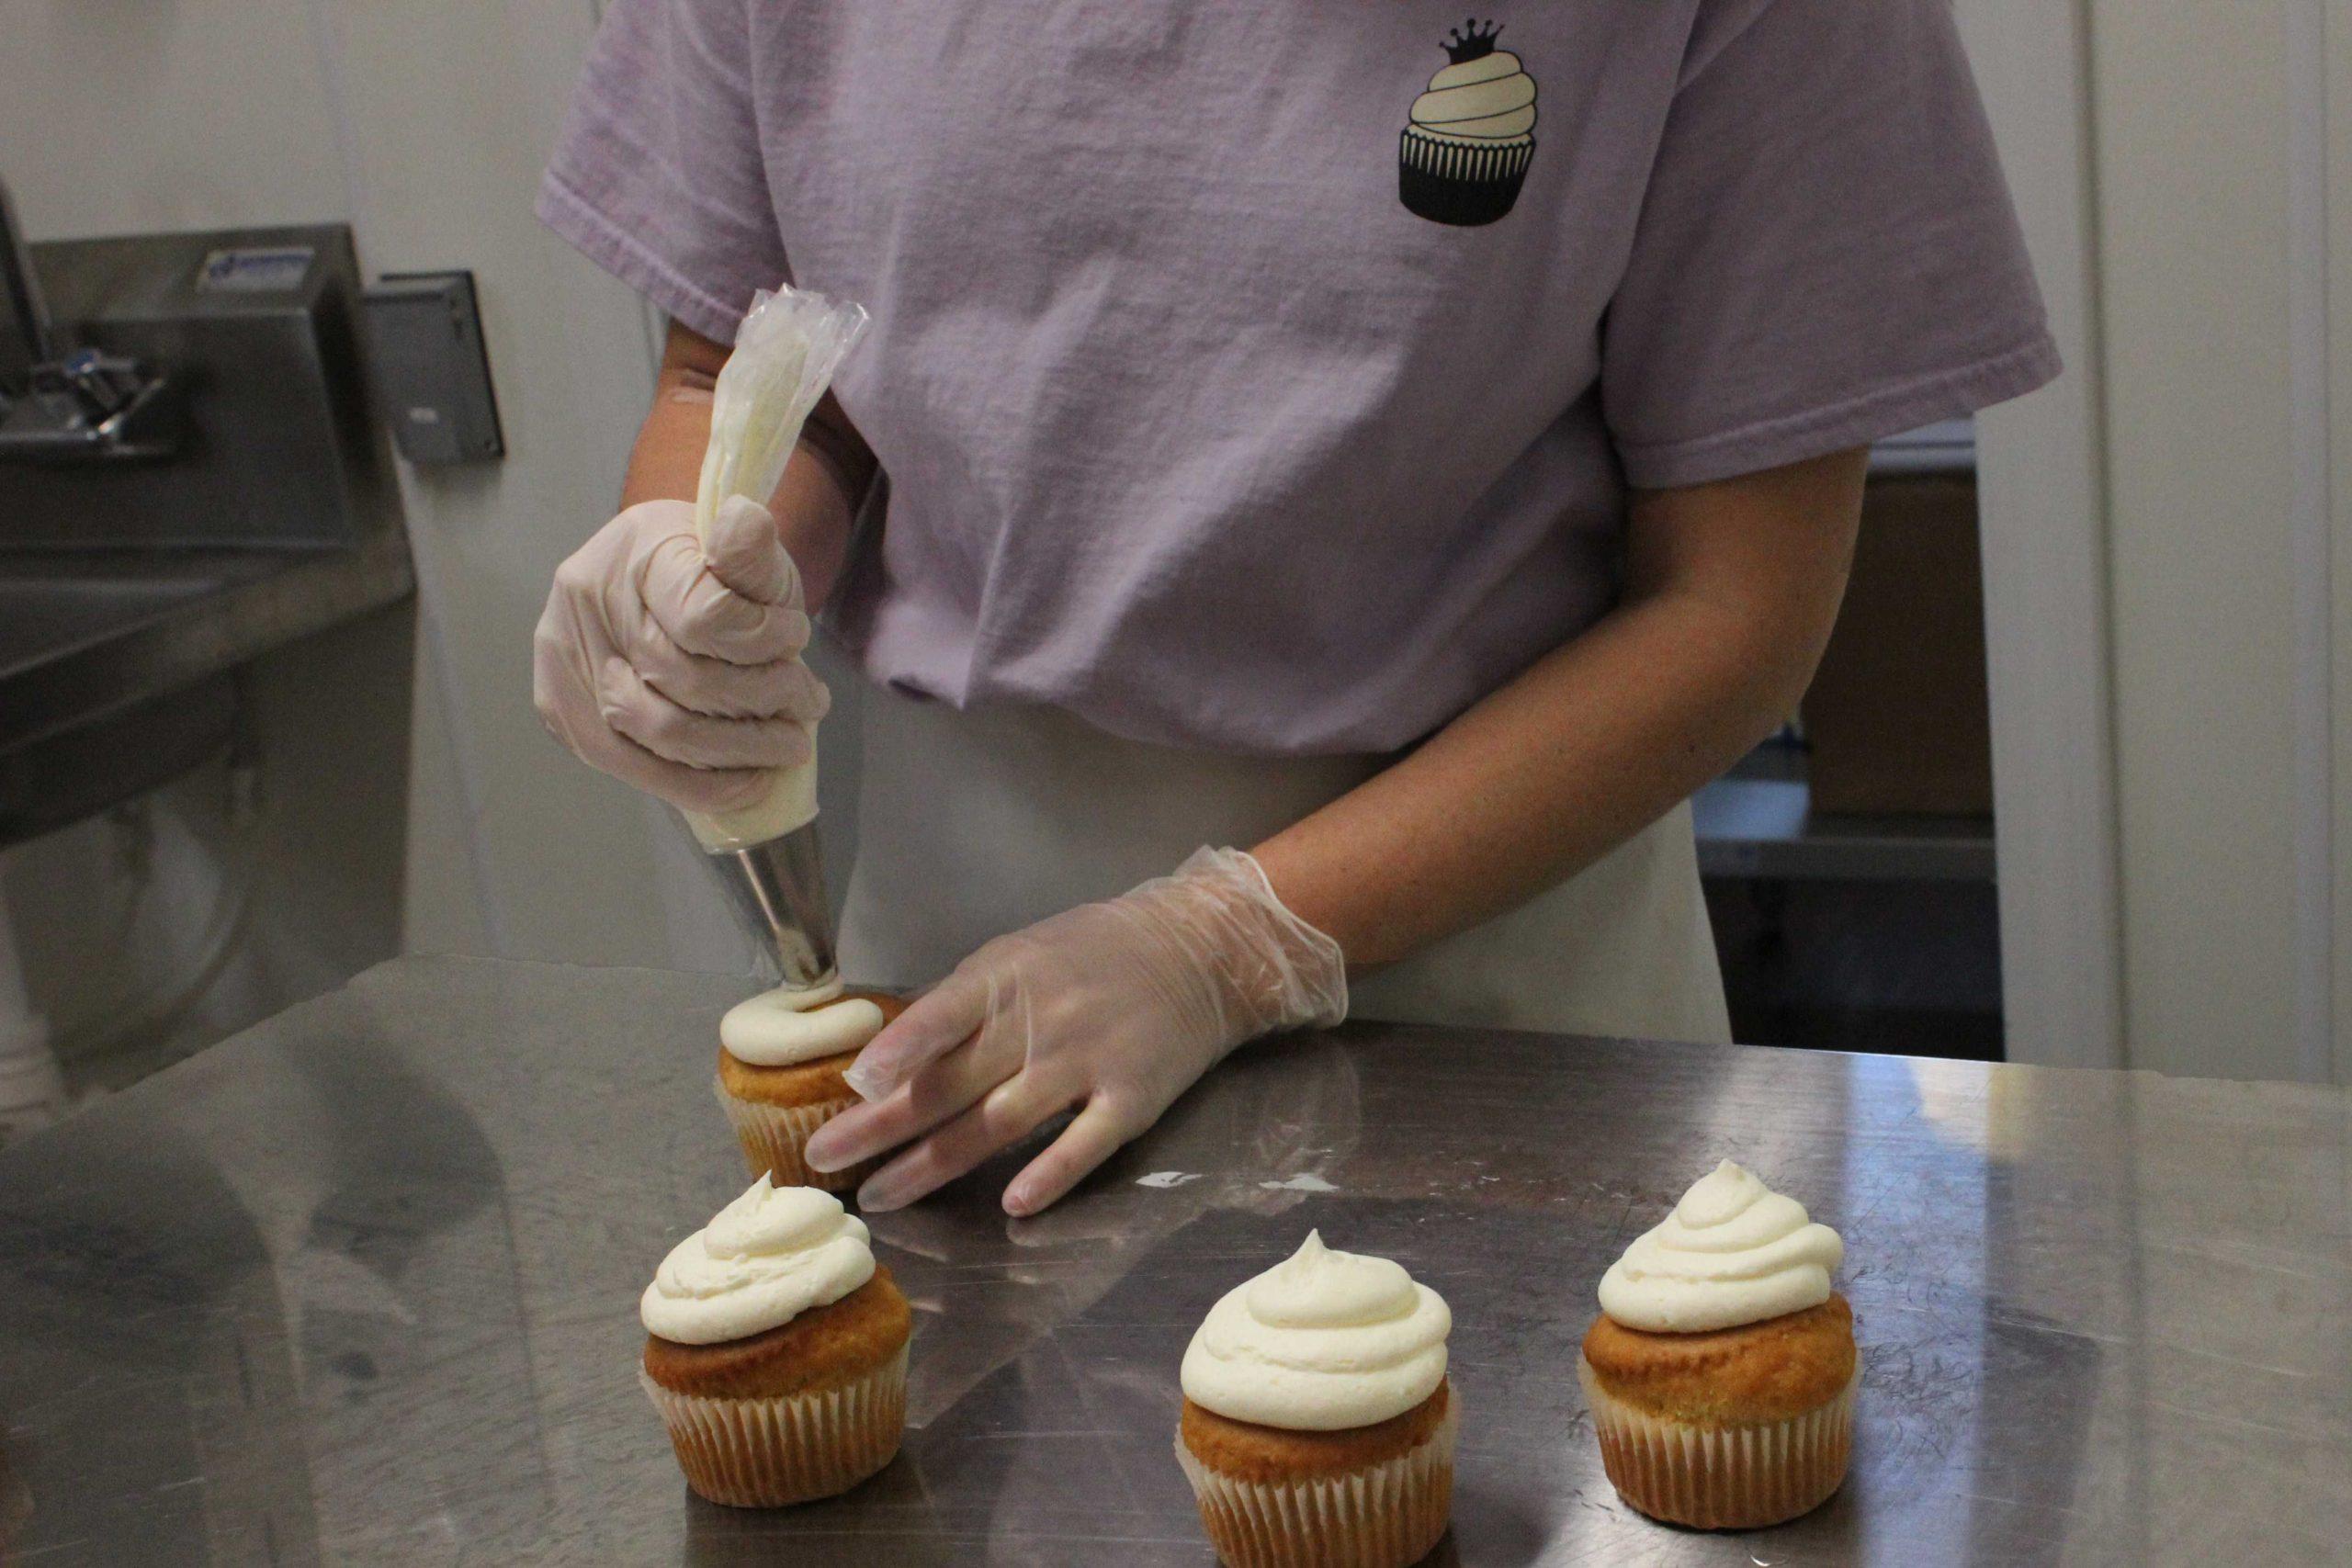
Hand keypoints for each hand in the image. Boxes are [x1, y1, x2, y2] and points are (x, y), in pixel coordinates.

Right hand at [532, 495, 829, 813]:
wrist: (659, 582)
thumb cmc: (709, 570)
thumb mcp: (744, 550)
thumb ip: (751, 551)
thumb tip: (746, 519)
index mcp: (635, 553)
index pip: (704, 615)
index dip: (764, 640)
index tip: (797, 638)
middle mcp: (586, 606)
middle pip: (685, 679)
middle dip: (764, 699)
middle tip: (809, 702)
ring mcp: (566, 665)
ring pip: (660, 731)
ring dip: (741, 749)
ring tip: (789, 742)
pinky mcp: (566, 716)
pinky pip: (636, 769)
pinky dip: (701, 784)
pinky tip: (749, 780)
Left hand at [801, 848, 1348, 1216]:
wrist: (1199, 951)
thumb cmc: (1091, 954)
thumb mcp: (1019, 956)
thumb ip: (960, 1005)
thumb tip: (883, 1061)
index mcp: (1009, 976)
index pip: (944, 1013)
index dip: (899, 1049)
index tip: (853, 1085)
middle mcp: (1045, 1019)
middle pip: (953, 1082)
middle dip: (883, 1125)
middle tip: (826, 1163)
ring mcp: (1090, 1062)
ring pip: (1000, 1122)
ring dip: (935, 1164)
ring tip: (881, 1196)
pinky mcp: (1133, 1101)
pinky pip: (1085, 1144)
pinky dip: (1050, 1175)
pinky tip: (1011, 1206)